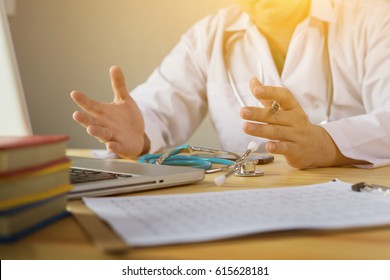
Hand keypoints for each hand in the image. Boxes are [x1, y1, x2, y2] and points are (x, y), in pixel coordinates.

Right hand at [70, 66, 148, 158]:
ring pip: (102, 135)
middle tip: (76, 115)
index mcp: (103, 113)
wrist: (137, 137)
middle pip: (92, 122)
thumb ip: (118, 85)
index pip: (91, 105)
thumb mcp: (124, 100)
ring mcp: (111, 137)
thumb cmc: (126, 119)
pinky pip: (116, 147)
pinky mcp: (121, 147)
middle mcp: (104, 125)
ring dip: (96, 132)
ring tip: (90, 129)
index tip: (74, 93)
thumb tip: (115, 66)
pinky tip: (111, 145)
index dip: (83, 100)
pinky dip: (113, 147)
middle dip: (84, 120)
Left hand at [240, 78, 357, 168]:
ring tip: (246, 127)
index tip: (256, 90)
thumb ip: (267, 97)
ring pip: (277, 132)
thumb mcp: (284, 109)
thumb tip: (252, 80)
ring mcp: (296, 135)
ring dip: (260, 129)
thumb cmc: (295, 124)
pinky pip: (286, 148)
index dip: (270, 92)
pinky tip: (267, 146)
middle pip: (275, 115)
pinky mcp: (295, 150)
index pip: (283, 96)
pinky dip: (277, 147)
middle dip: (258, 113)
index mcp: (292, 107)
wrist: (318, 146)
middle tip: (243, 111)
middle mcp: (295, 120)